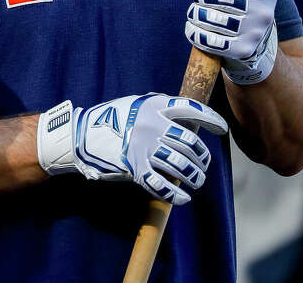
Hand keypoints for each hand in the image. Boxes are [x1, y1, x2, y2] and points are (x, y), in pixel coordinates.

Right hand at [36, 93, 226, 205]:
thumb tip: (187, 118)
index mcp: (153, 107)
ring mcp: (144, 148)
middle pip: (190, 143)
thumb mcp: (135, 104)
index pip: (191, 109)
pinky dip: (176, 195)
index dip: (211, 120)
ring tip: (197, 180)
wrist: (81, 135)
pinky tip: (183, 198)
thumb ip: (159, 108)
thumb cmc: (111, 118)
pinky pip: (163, 185)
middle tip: (203, 164)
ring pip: (181, 165)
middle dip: (202, 157)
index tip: (221, 129)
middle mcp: (152, 126)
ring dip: (194, 176)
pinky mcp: (136, 169)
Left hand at [185, 0, 278, 84]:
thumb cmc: (237, 0)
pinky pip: (210, 40)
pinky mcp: (243, 50)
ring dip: (195, 12)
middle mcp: (265, 11)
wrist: (253, 36)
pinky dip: (195, 32)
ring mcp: (255, 32)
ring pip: (212, 18)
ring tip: (195, 11)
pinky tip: (193, 27)